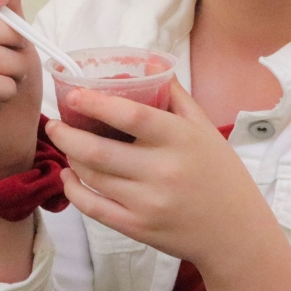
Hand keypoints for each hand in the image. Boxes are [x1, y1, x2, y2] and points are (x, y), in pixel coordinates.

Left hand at [49, 79, 290, 290]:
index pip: (132, 116)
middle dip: (67, 135)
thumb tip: (149, 59)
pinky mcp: (137, 228)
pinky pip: (93, 208)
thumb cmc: (221, 175)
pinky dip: (74, 190)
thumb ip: (176, 95)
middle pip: (99, 150)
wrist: (235, 232)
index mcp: (182, 140)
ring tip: (67, 145)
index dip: (97, 103)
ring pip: (92, 177)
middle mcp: (163, 171)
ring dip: (71, 158)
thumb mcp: (206, 130)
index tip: (74, 95)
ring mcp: (148, 203)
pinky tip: (70, 176)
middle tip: (54, 123)